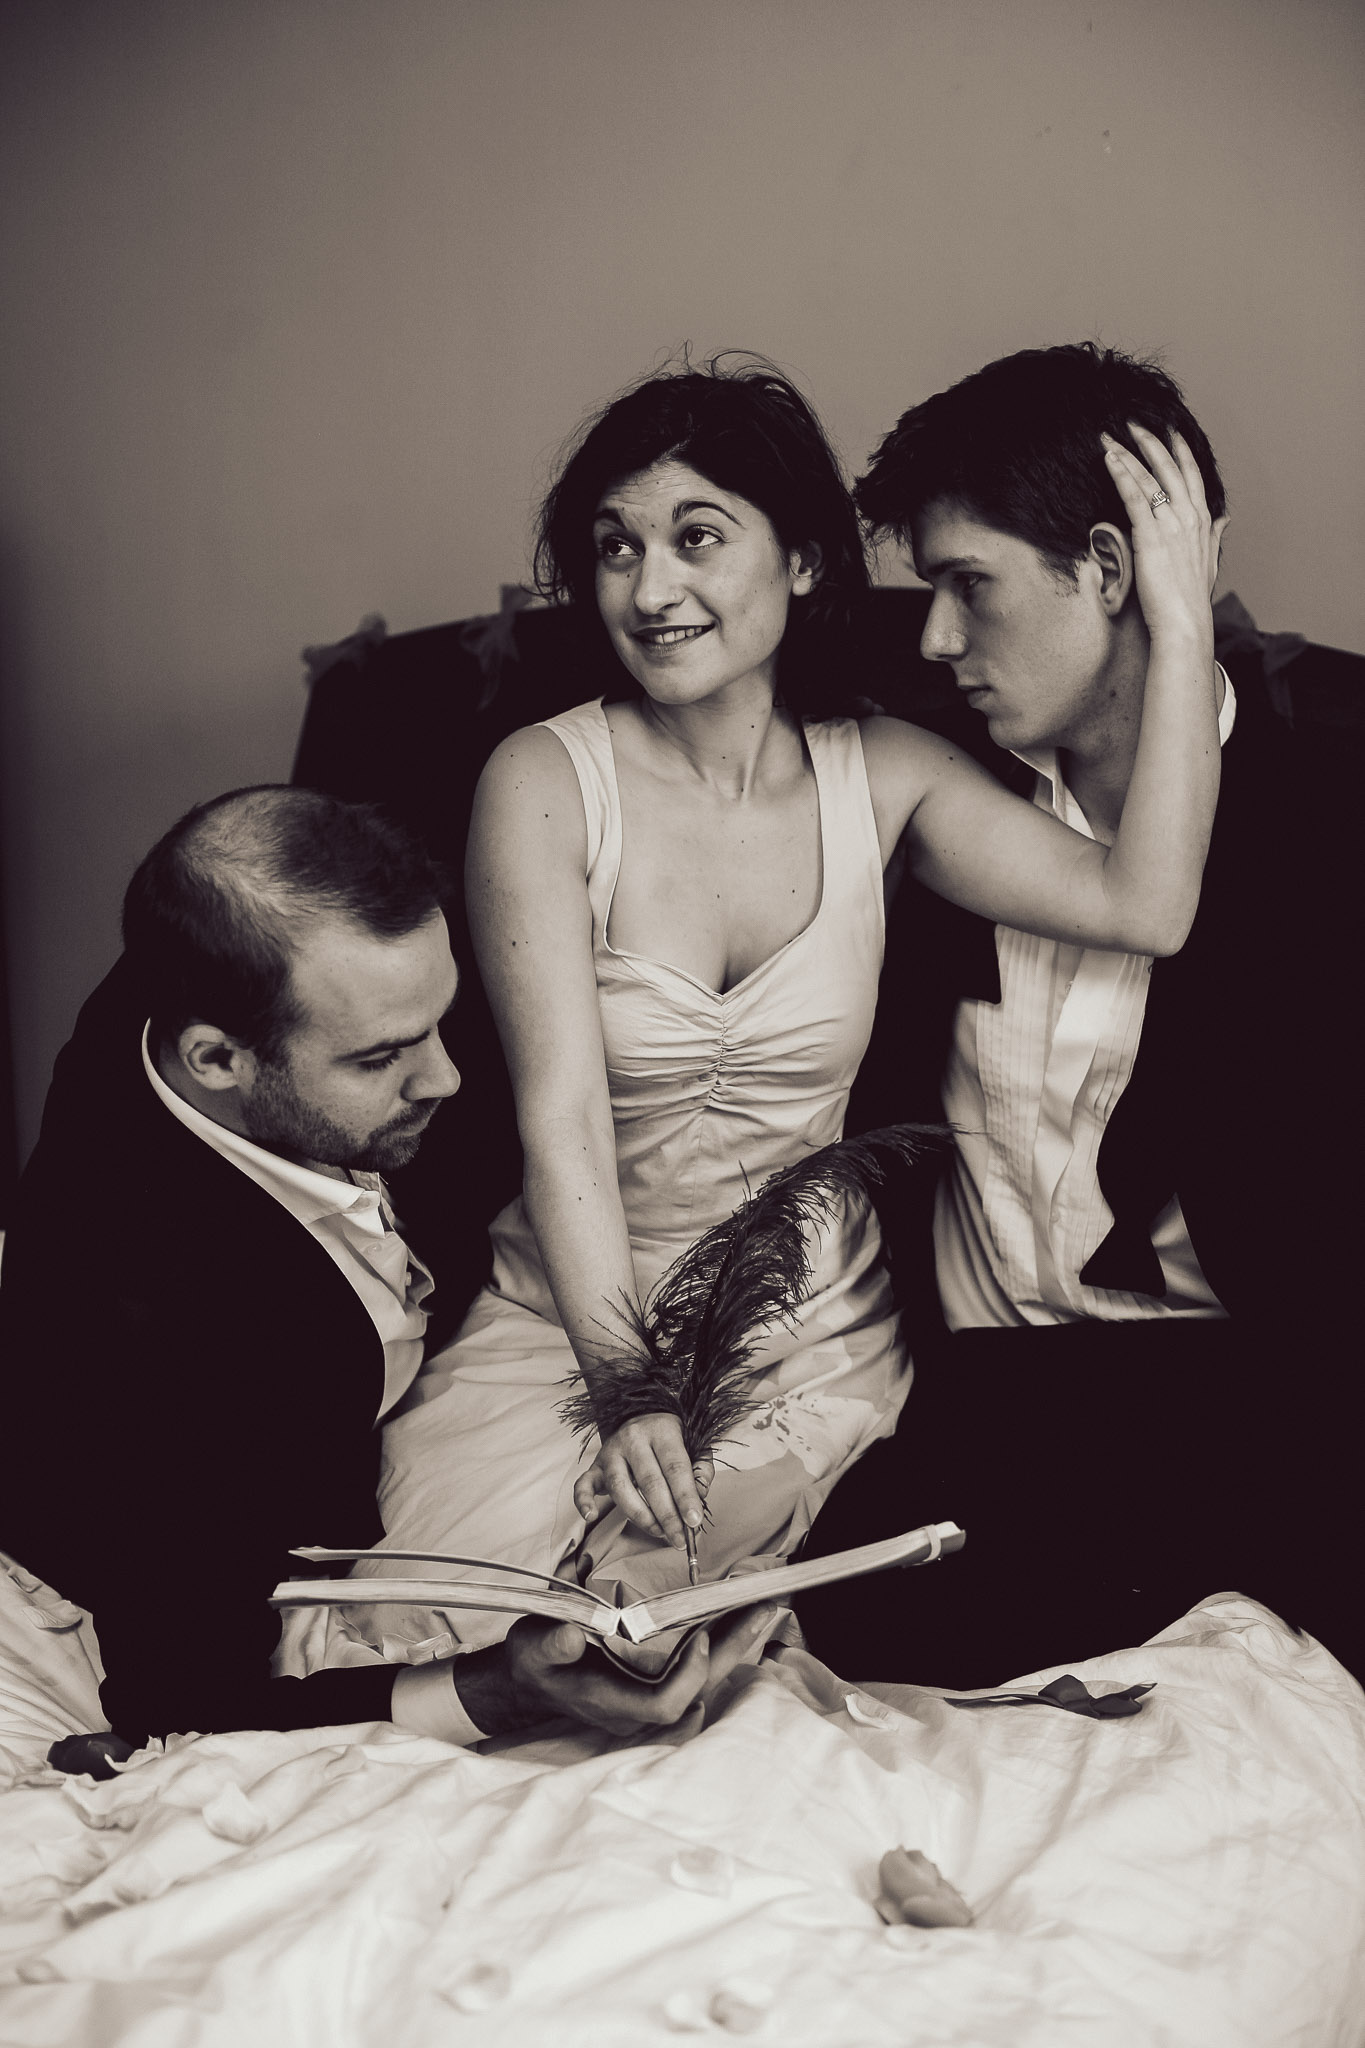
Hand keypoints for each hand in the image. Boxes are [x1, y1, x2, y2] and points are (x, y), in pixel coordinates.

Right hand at [452, 1603, 781, 1738]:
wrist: (530, 1679)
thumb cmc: (534, 1663)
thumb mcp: (534, 1647)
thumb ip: (553, 1642)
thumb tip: (575, 1633)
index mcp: (613, 1704)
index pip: (666, 1703)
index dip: (690, 1674)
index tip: (702, 1635)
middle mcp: (639, 1709)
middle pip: (699, 1688)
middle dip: (735, 1649)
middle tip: (765, 1606)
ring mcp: (649, 1698)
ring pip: (704, 1677)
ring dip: (735, 1641)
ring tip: (762, 1603)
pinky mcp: (656, 1683)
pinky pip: (697, 1667)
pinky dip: (720, 1640)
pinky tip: (736, 1613)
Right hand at [573, 1411, 714, 1549]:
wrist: (639, 1414)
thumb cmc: (669, 1436)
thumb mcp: (694, 1443)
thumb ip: (701, 1469)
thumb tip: (700, 1498)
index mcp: (662, 1430)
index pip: (674, 1467)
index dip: (685, 1496)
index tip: (694, 1521)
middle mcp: (633, 1439)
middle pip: (649, 1481)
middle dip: (666, 1515)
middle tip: (679, 1539)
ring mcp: (611, 1452)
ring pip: (620, 1488)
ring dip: (640, 1516)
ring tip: (659, 1532)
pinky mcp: (595, 1466)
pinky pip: (583, 1484)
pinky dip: (583, 1501)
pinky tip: (591, 1516)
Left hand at [1101, 423, 1228, 644]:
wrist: (1185, 624)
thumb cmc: (1191, 599)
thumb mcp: (1208, 562)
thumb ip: (1214, 535)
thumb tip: (1224, 519)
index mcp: (1201, 521)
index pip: (1191, 475)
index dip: (1179, 450)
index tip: (1169, 430)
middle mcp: (1189, 517)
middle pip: (1169, 468)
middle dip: (1150, 442)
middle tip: (1132, 423)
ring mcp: (1171, 525)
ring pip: (1148, 478)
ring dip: (1127, 454)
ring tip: (1109, 438)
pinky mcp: (1150, 536)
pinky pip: (1134, 496)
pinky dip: (1121, 474)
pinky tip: (1109, 460)